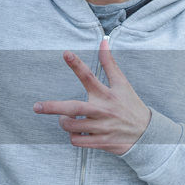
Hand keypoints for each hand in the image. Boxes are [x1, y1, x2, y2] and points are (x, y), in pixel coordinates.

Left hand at [33, 39, 150, 154]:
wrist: (148, 134)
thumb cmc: (131, 105)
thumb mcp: (122, 84)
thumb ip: (110, 64)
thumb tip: (103, 42)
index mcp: (107, 94)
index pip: (90, 76)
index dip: (77, 64)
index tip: (65, 53)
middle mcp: (103, 111)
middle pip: (74, 108)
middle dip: (53, 107)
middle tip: (36, 106)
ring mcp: (101, 128)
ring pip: (71, 126)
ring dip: (64, 122)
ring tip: (67, 118)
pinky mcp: (100, 142)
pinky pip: (76, 141)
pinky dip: (73, 136)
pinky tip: (78, 131)